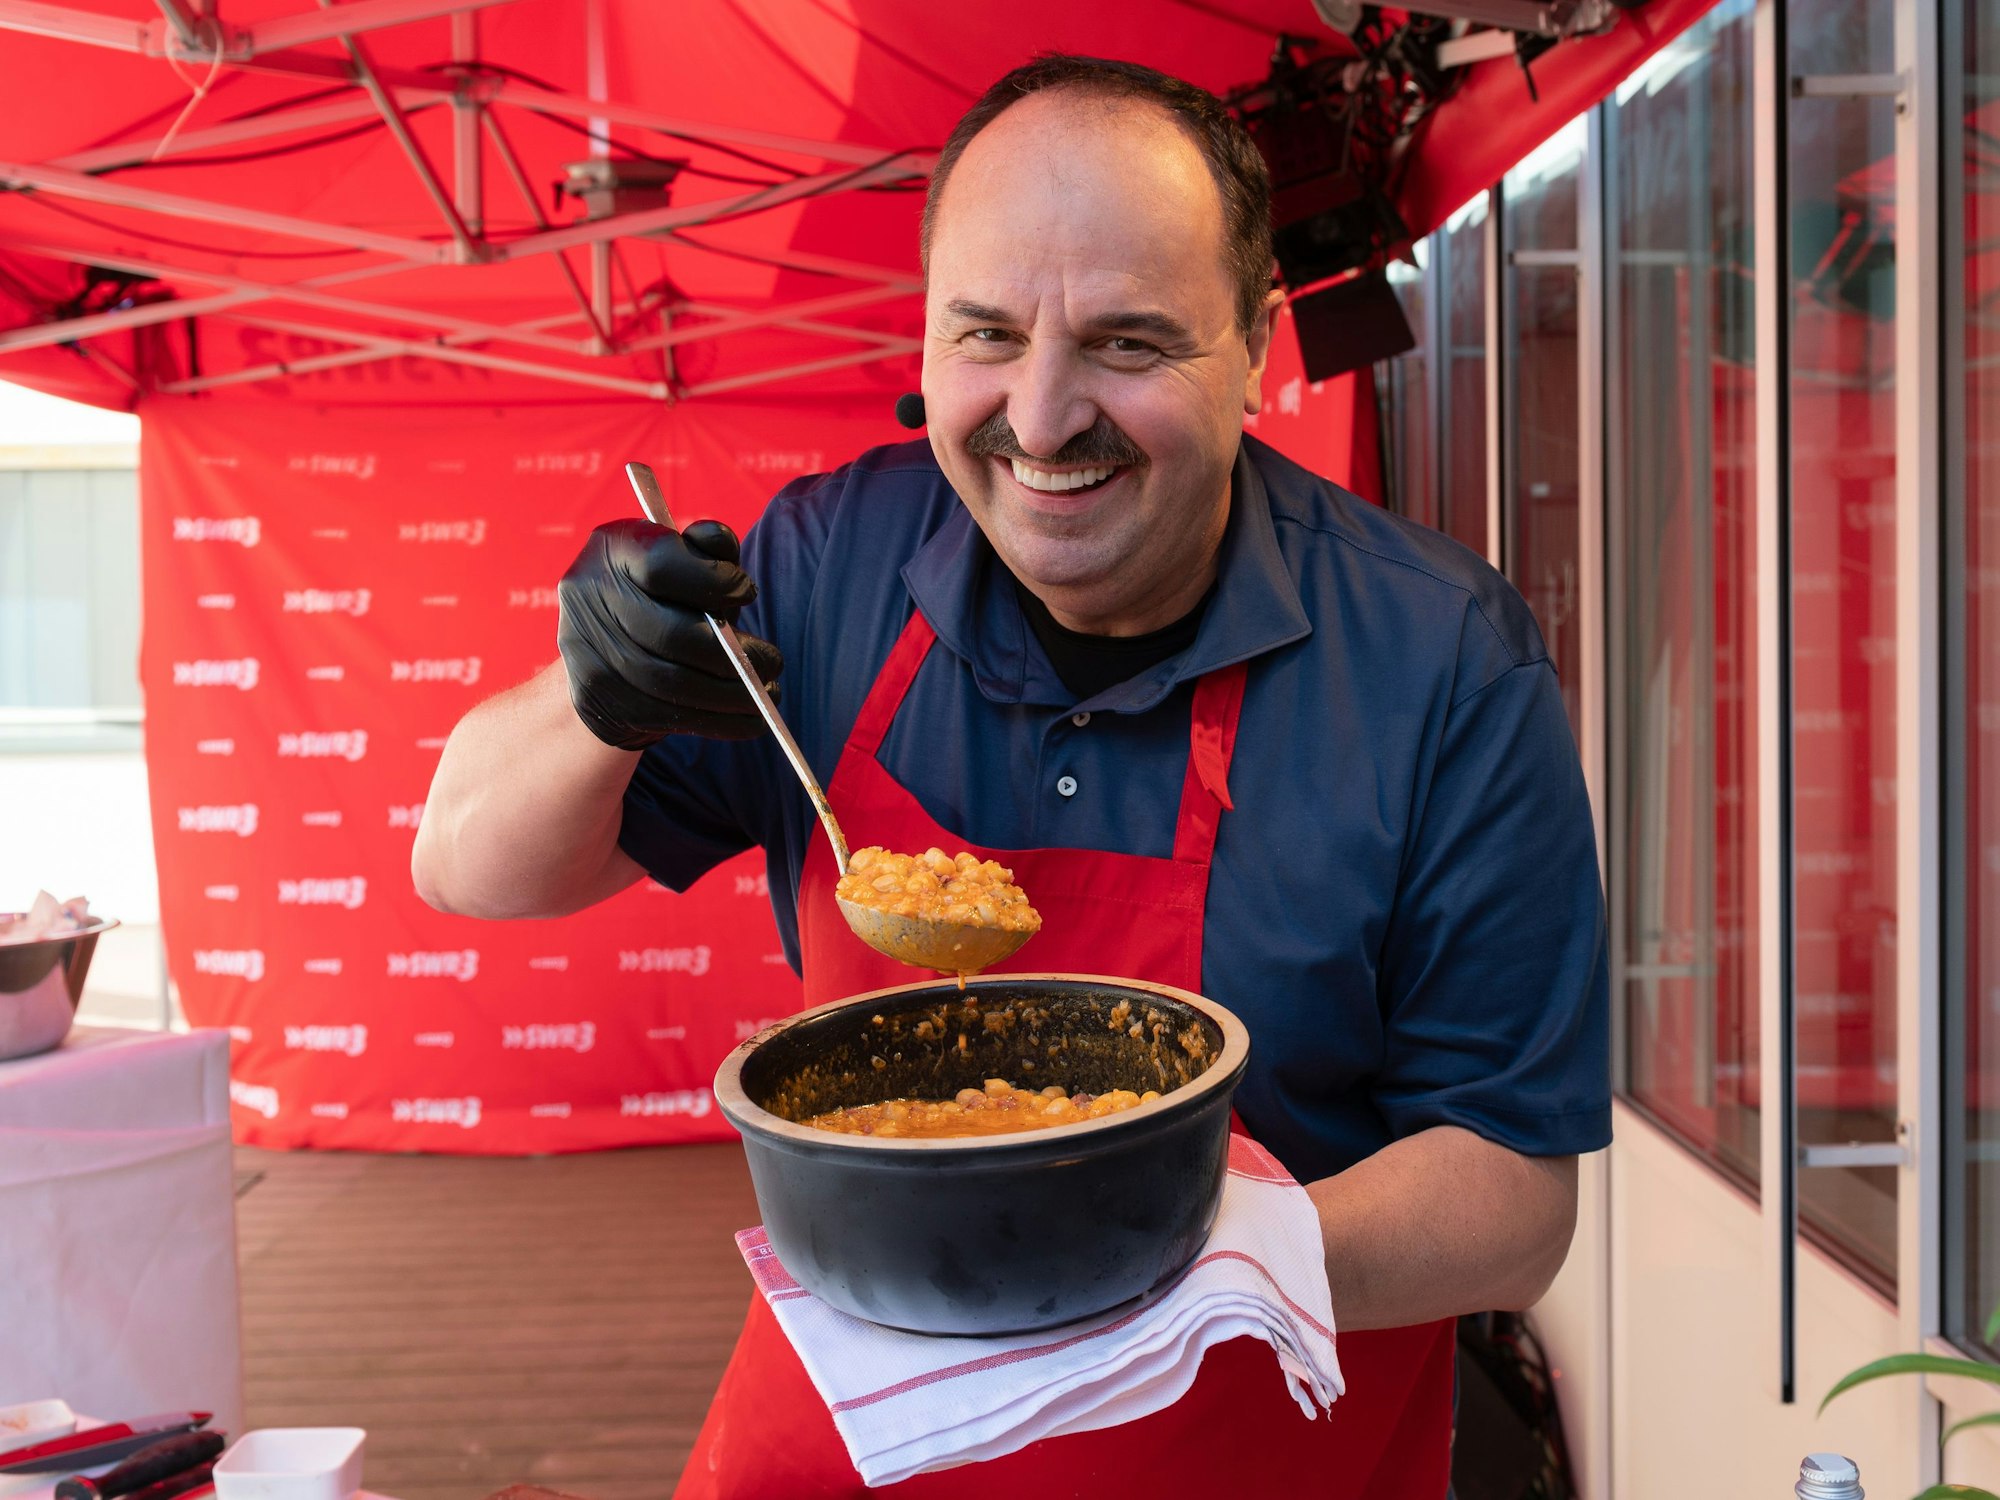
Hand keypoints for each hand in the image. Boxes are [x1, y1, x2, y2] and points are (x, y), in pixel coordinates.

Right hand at [557, 518, 783, 747]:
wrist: (604, 648)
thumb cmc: (661, 595)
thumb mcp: (686, 562)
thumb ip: (708, 550)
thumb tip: (720, 544)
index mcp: (613, 549)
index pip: (663, 565)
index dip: (713, 581)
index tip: (747, 592)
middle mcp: (588, 597)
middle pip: (669, 633)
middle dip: (731, 654)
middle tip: (773, 662)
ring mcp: (586, 652)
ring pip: (670, 683)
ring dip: (731, 695)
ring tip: (768, 692)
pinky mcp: (598, 699)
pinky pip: (667, 717)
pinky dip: (720, 722)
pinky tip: (753, 721)